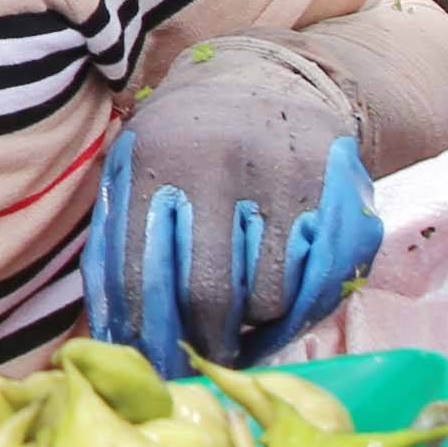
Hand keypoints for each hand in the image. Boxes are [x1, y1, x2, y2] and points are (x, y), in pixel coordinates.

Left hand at [93, 41, 381, 374]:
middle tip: (204, 361)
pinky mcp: (340, 189)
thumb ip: (114, 242)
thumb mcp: (135, 167)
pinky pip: (322, 285)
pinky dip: (301, 314)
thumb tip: (107, 335)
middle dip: (204, 343)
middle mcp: (224, 163)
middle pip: (210, 295)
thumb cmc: (185, 142)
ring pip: (268, 298)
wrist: (267, 79)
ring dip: (254, 327)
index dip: (146, 336)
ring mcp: (287, 176)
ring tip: (244, 323)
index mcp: (158, 158)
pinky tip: (284, 313)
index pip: (143, 276)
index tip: (153, 367)